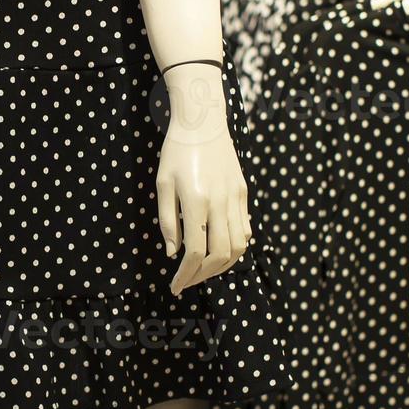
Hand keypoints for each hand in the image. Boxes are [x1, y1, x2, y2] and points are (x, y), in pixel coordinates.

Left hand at [155, 62, 252, 294]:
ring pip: (238, 246)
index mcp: (197, 201)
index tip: (175, 286)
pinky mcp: (244, 193)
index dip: (185, 275)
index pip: (196, 252)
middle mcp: (221, 202)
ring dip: (222, 266)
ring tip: (203, 271)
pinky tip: (220, 251)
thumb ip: (168, 221)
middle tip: (187, 282)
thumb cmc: (176, 152)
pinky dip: (236, 247)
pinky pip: (245, 229)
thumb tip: (174, 253)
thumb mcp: (162, 184)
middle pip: (220, 255)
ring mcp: (236, 198)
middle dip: (203, 276)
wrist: (203, 122)